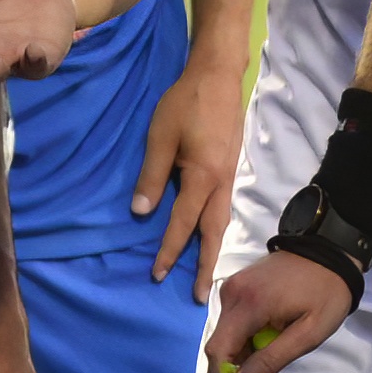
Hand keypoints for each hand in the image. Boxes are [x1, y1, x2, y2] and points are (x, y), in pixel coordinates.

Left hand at [134, 75, 242, 285]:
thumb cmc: (186, 103)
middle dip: (205, 265)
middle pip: (213, 232)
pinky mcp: (230, 169)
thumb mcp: (161, 137)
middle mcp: (222, 183)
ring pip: (222, 222)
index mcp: (204, 177)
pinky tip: (209, 234)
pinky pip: (224, 208)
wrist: (219, 76)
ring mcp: (230, 176)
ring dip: (213, 249)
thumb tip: (140, 212)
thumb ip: (151, 176)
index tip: (158, 274)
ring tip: (206, 273)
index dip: (169, 250)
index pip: (183, 223)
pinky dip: (216, 228)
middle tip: (198, 296)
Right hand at [207, 247, 351, 372]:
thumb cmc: (326, 292)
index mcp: (249, 306)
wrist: (330, 249)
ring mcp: (232, 291)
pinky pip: (231, 328)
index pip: (219, 353)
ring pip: (224, 340)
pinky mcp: (239, 290)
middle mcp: (231, 296)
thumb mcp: (308, 333)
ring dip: (226, 371)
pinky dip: (235, 351)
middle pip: (216, 350)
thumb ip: (272, 359)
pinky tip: (240, 371)